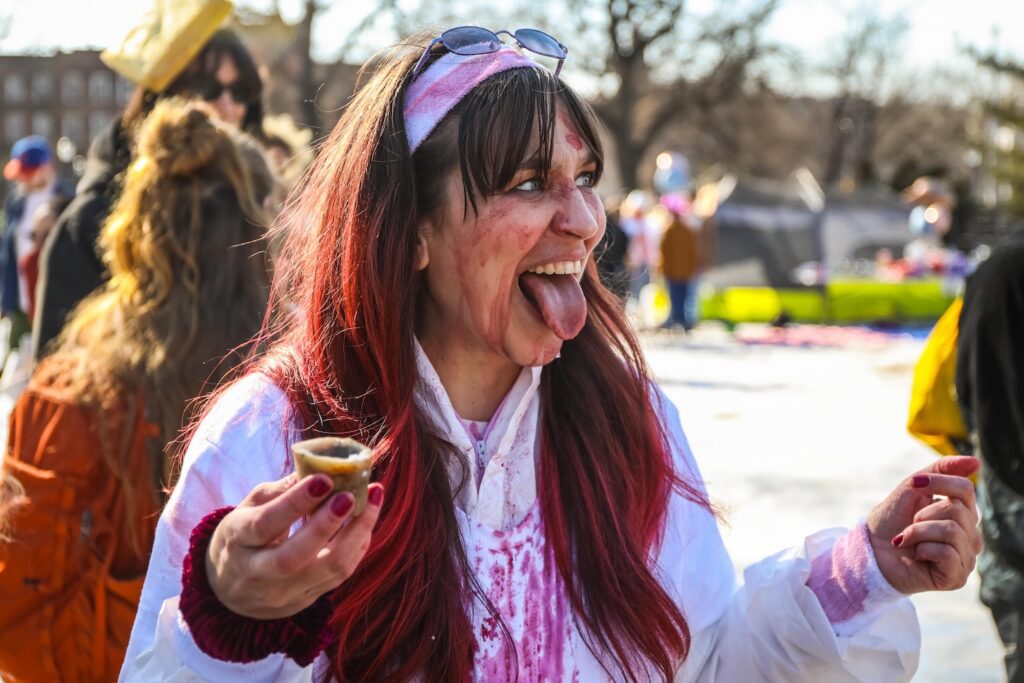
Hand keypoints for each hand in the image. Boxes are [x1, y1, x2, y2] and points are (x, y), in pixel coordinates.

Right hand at [206, 473, 383, 618]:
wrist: (232, 590)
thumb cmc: (244, 536)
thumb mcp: (249, 508)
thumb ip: (281, 491)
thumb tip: (318, 468)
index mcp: (237, 541)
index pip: (266, 524)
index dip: (295, 502)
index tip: (324, 479)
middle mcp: (258, 572)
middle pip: (294, 556)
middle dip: (326, 524)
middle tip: (350, 496)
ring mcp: (284, 592)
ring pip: (328, 569)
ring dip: (357, 532)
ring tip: (373, 497)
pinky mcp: (306, 600)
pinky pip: (341, 574)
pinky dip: (358, 543)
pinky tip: (367, 519)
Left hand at [866, 456, 981, 594]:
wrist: (870, 549)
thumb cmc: (891, 519)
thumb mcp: (913, 487)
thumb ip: (942, 471)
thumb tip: (976, 462)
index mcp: (963, 514)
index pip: (966, 489)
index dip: (939, 483)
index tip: (914, 484)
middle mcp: (970, 536)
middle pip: (958, 510)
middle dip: (923, 513)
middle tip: (909, 523)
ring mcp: (966, 558)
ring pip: (952, 531)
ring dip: (918, 531)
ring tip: (907, 539)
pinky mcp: (956, 578)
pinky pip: (947, 553)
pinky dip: (923, 549)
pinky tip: (916, 554)